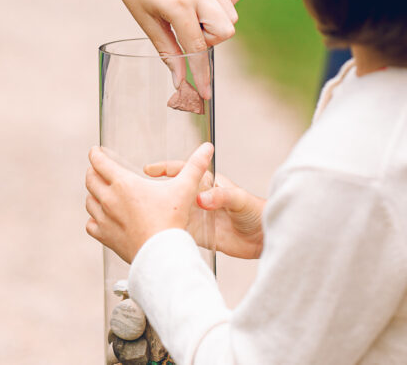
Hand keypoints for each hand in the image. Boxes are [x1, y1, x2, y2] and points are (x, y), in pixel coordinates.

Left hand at [86, 142, 214, 263]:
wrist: (162, 255)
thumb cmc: (171, 221)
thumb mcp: (185, 189)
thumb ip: (195, 166)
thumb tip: (207, 148)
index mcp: (124, 184)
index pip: (99, 162)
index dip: (95, 154)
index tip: (95, 151)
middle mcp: (109, 199)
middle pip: (90, 179)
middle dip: (93, 171)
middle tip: (97, 169)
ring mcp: (105, 219)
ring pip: (89, 201)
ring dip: (93, 194)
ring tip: (100, 192)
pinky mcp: (105, 237)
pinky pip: (91, 225)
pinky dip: (93, 219)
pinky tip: (100, 219)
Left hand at [94, 0, 242, 97]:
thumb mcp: (146, 21)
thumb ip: (168, 50)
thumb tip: (180, 80)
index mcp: (177, 4)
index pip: (198, 48)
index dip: (201, 73)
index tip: (205, 94)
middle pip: (225, 32)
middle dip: (208, 40)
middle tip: (185, 31)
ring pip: (231, 15)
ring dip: (214, 23)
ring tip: (190, 14)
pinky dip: (223, 3)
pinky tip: (203, 1)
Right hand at [144, 161, 264, 259]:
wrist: (265, 238)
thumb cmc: (257, 212)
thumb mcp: (240, 200)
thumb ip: (221, 197)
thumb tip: (201, 199)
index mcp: (210, 184)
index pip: (185, 171)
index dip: (167, 169)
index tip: (150, 170)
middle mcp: (202, 198)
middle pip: (175, 191)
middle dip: (159, 191)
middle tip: (141, 194)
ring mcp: (200, 216)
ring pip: (176, 212)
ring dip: (163, 213)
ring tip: (145, 215)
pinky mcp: (201, 234)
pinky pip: (182, 231)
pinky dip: (171, 231)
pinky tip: (160, 234)